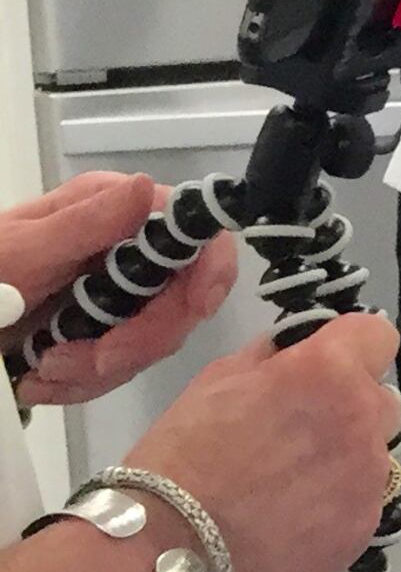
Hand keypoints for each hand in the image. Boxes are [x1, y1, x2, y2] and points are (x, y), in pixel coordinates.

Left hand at [3, 173, 235, 406]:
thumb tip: (148, 189)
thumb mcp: (19, 252)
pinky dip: (82, 382)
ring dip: (100, 368)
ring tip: (43, 372)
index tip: (195, 310)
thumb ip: (86, 224)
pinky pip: (120, 365)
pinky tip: (42, 380)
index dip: (209, 270)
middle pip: (181, 298)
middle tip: (87, 363)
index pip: (194, 233)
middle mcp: (124, 246)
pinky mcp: (100, 330)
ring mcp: (114, 291)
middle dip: (139, 339)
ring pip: (153, 340)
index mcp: (112, 211)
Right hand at [119, 314, 400, 571]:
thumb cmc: (184, 456)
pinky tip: (293, 515)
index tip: (328, 364)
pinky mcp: (365, 523)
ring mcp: (369, 476)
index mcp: (328, 371)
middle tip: (298, 430)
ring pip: (375, 452)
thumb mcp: (218, 379)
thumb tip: (298, 347)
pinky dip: (338, 503)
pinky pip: (364, 500)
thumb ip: (274, 355)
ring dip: (346, 456)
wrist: (169, 543)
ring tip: (291, 480)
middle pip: (379, 398)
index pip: (377, 335)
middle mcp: (362, 417)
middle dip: (348, 406)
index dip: (351, 346)